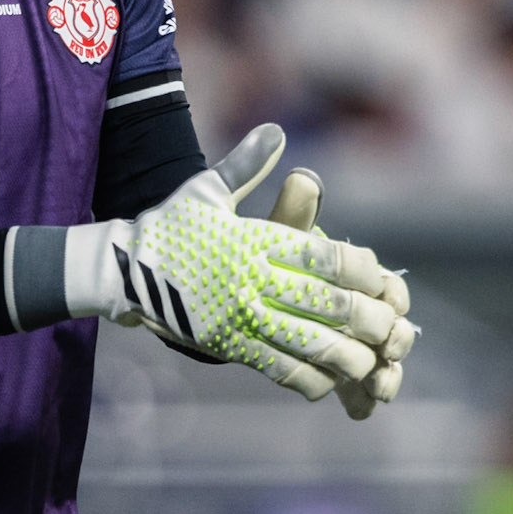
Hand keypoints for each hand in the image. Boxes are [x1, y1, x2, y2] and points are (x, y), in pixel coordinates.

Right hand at [64, 125, 414, 403]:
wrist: (121, 271)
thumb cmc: (169, 227)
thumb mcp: (206, 190)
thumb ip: (247, 164)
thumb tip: (277, 130)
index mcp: (257, 240)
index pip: (326, 255)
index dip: (361, 270)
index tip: (380, 277)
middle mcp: (254, 279)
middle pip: (328, 304)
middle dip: (367, 319)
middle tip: (392, 328)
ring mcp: (242, 317)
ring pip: (310, 343)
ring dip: (347, 357)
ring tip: (369, 364)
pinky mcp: (228, 346)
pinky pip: (278, 369)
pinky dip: (309, 379)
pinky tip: (329, 383)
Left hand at [265, 164, 414, 417]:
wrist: (226, 298)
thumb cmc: (256, 258)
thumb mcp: (268, 235)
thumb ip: (290, 213)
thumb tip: (301, 177)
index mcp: (354, 277)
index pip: (386, 285)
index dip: (391, 294)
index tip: (387, 299)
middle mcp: (359, 312)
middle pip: (393, 328)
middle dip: (395, 340)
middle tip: (388, 348)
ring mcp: (350, 345)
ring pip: (382, 363)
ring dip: (386, 376)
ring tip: (377, 387)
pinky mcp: (333, 374)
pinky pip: (356, 391)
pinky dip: (361, 401)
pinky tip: (358, 411)